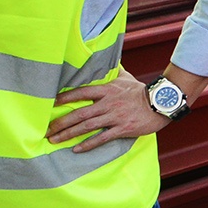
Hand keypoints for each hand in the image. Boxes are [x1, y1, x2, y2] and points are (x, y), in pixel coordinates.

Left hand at [49, 67, 167, 152]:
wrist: (160, 103)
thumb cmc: (140, 91)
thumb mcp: (125, 78)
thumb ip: (113, 71)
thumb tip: (106, 58)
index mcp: (107, 90)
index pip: (81, 92)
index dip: (64, 98)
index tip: (50, 103)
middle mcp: (108, 103)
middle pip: (79, 113)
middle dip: (61, 122)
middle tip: (46, 130)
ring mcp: (115, 117)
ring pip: (87, 127)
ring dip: (68, 134)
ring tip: (54, 140)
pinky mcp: (122, 129)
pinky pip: (102, 138)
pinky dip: (88, 144)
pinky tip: (76, 149)